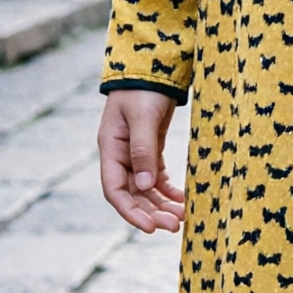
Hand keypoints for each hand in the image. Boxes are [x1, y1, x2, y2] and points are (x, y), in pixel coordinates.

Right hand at [98, 89, 183, 233]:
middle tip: (175, 226)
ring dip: (162, 204)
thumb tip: (143, 186)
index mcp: (110, 149)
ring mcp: (135, 153)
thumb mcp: (143, 118)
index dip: (130, 212)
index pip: (115, 190)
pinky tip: (182, 199)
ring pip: (146, 189)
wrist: (153, 65)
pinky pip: (157, 177)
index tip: (150, 227)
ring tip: (182, 217)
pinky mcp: (151, 148)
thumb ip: (143, 151)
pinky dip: (169, 189)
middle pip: (132, 194)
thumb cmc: (143, 89)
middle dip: (152, 212)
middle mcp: (120, 155)